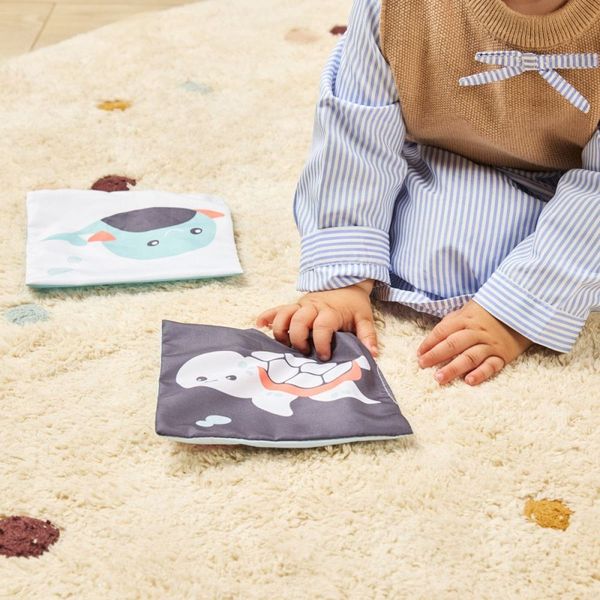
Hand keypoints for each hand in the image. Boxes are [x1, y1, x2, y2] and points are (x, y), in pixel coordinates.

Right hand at [256, 280, 376, 360]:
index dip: (321, 343)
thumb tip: (372, 354)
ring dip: (281, 330)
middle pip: (299, 320)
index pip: (322, 327)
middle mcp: (313, 307)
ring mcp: (301, 305)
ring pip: (284, 314)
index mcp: (330, 312)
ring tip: (284, 345)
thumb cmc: (353, 305)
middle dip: (298, 339)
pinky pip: (277, 309)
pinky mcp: (294, 306)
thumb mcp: (364, 318)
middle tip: (304, 353)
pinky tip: (260, 326)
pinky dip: (267, 316)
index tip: (324, 356)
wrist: (346, 282)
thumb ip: (367, 336)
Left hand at [416, 299, 532, 385]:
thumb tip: (432, 339)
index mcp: (465, 319)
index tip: (419, 354)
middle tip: (422, 365)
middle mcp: (477, 332)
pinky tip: (469, 381)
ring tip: (439, 378)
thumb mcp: (468, 310)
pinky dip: (480, 374)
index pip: (443, 331)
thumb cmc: (487, 313)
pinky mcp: (502, 356)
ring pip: (469, 357)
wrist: (521, 311)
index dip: (429, 342)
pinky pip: (491, 366)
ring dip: (453, 368)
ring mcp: (490, 344)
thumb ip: (451, 322)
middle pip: (454, 344)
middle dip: (436, 355)